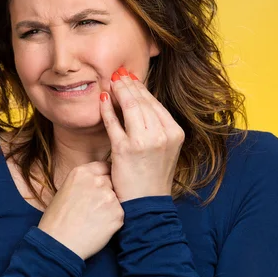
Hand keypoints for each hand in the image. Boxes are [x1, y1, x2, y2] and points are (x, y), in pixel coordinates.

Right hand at [37, 161, 123, 259]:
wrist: (58, 243)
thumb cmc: (57, 219)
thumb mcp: (66, 189)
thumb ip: (84, 181)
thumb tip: (98, 180)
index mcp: (82, 172)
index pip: (104, 167)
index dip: (104, 177)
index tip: (101, 186)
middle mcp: (97, 181)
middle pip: (112, 182)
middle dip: (108, 192)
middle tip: (96, 207)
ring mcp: (109, 197)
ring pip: (117, 198)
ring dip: (110, 207)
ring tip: (94, 219)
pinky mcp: (117, 214)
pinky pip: (120, 214)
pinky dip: (112, 221)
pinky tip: (98, 227)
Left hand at [99, 67, 184, 202]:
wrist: (147, 203)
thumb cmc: (153, 174)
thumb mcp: (164, 147)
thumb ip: (156, 124)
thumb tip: (139, 97)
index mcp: (175, 132)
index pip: (154, 103)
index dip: (140, 87)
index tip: (130, 77)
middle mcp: (162, 135)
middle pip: (142, 102)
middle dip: (128, 85)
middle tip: (117, 73)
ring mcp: (143, 142)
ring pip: (129, 108)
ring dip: (118, 91)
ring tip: (110, 81)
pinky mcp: (124, 150)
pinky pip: (113, 123)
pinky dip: (107, 109)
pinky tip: (103, 100)